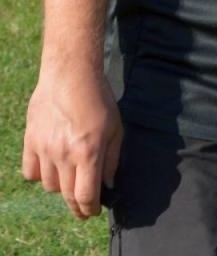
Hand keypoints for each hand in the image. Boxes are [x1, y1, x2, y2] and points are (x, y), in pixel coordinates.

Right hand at [21, 65, 121, 218]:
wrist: (70, 75)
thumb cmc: (99, 99)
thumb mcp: (115, 129)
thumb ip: (112, 159)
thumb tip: (108, 184)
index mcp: (87, 152)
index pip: (85, 194)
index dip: (89, 208)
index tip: (93, 211)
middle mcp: (63, 155)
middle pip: (66, 194)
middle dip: (77, 205)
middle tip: (84, 207)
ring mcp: (43, 149)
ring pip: (48, 185)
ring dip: (61, 188)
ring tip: (71, 181)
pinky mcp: (30, 142)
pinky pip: (30, 172)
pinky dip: (41, 176)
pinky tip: (51, 169)